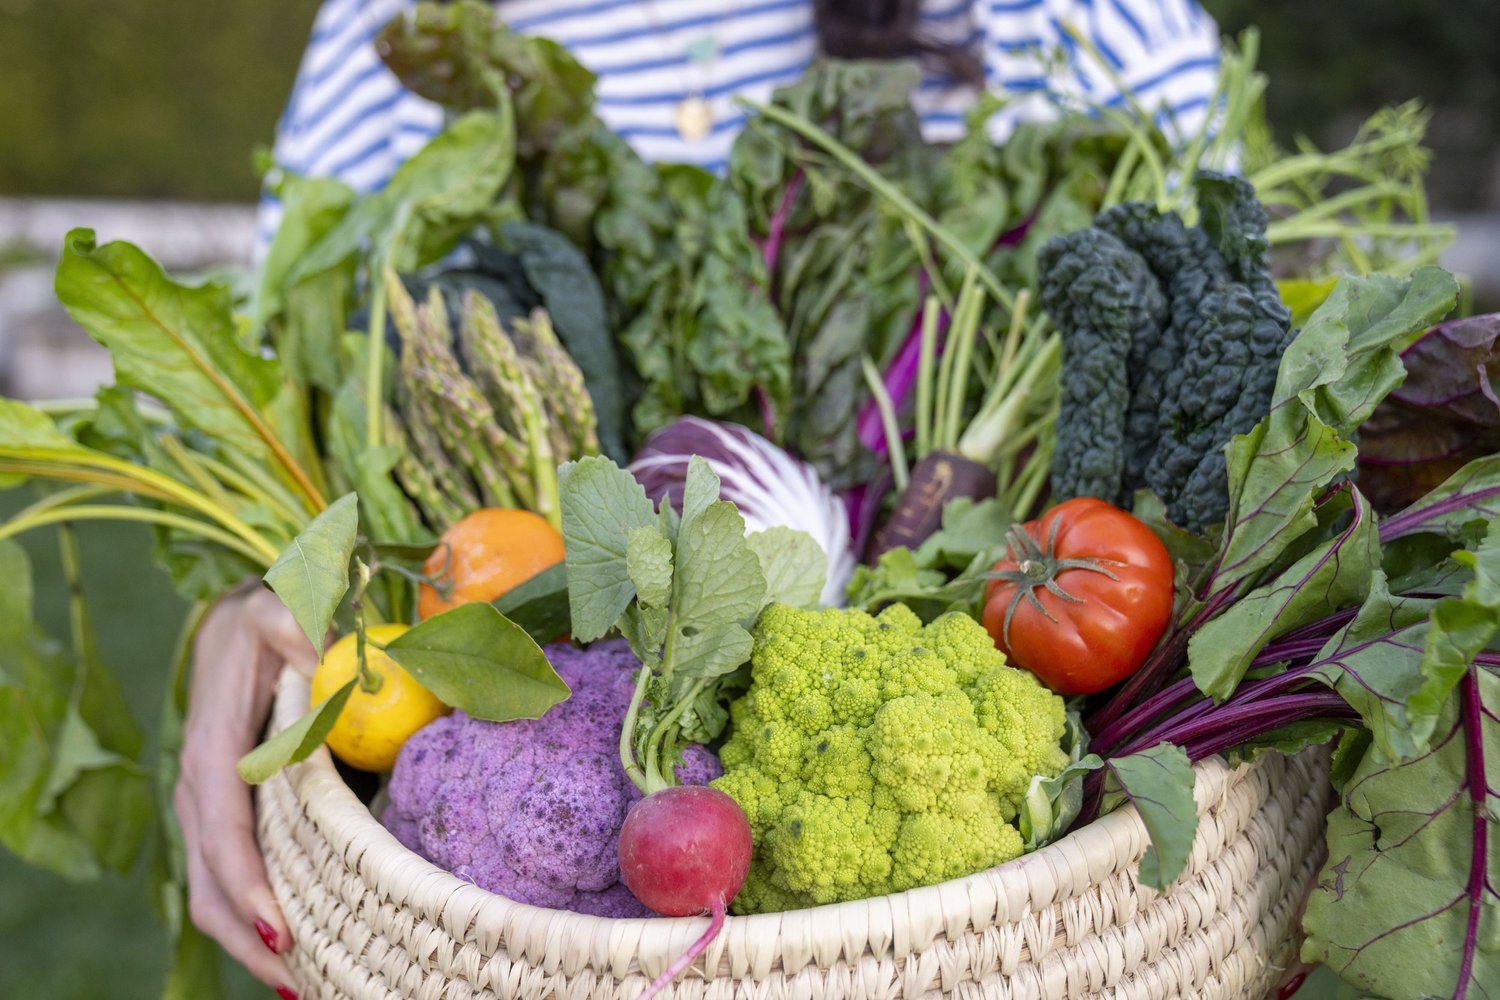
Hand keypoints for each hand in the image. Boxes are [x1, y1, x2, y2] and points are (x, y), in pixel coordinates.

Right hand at [175, 585, 318, 996]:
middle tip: (302, 981)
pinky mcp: (230, 818)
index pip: (223, 832)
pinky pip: (235, 880)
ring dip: (252, 942)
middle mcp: (201, 794)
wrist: (239, 623)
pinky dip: (257, 917)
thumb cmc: (265, 620)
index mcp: (212, 753)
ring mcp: (211, 812)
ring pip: (216, 895)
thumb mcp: (279, 610)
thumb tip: (326, 655)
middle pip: (212, 885)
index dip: (247, 882)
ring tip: (302, 983)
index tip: (278, 924)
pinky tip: (298, 948)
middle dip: (250, 938)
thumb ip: (298, 628)